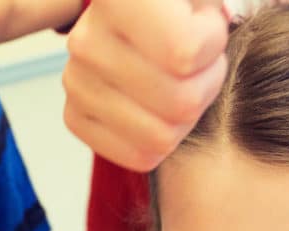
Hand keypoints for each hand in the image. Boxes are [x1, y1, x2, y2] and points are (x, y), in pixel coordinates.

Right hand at [61, 0, 227, 170]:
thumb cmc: (182, 4)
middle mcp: (87, 40)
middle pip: (179, 102)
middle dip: (206, 84)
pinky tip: (161, 105)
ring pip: (161, 136)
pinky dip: (163, 139)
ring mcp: (76, 81)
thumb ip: (212, 9)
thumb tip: (211, 31)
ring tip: (182, 79)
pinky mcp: (75, 113)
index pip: (184, 53)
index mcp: (118, 0)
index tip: (207, 25)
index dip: (213, 45)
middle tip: (200, 62)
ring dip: (187, 112)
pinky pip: (137, 156)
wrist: (144, 14)